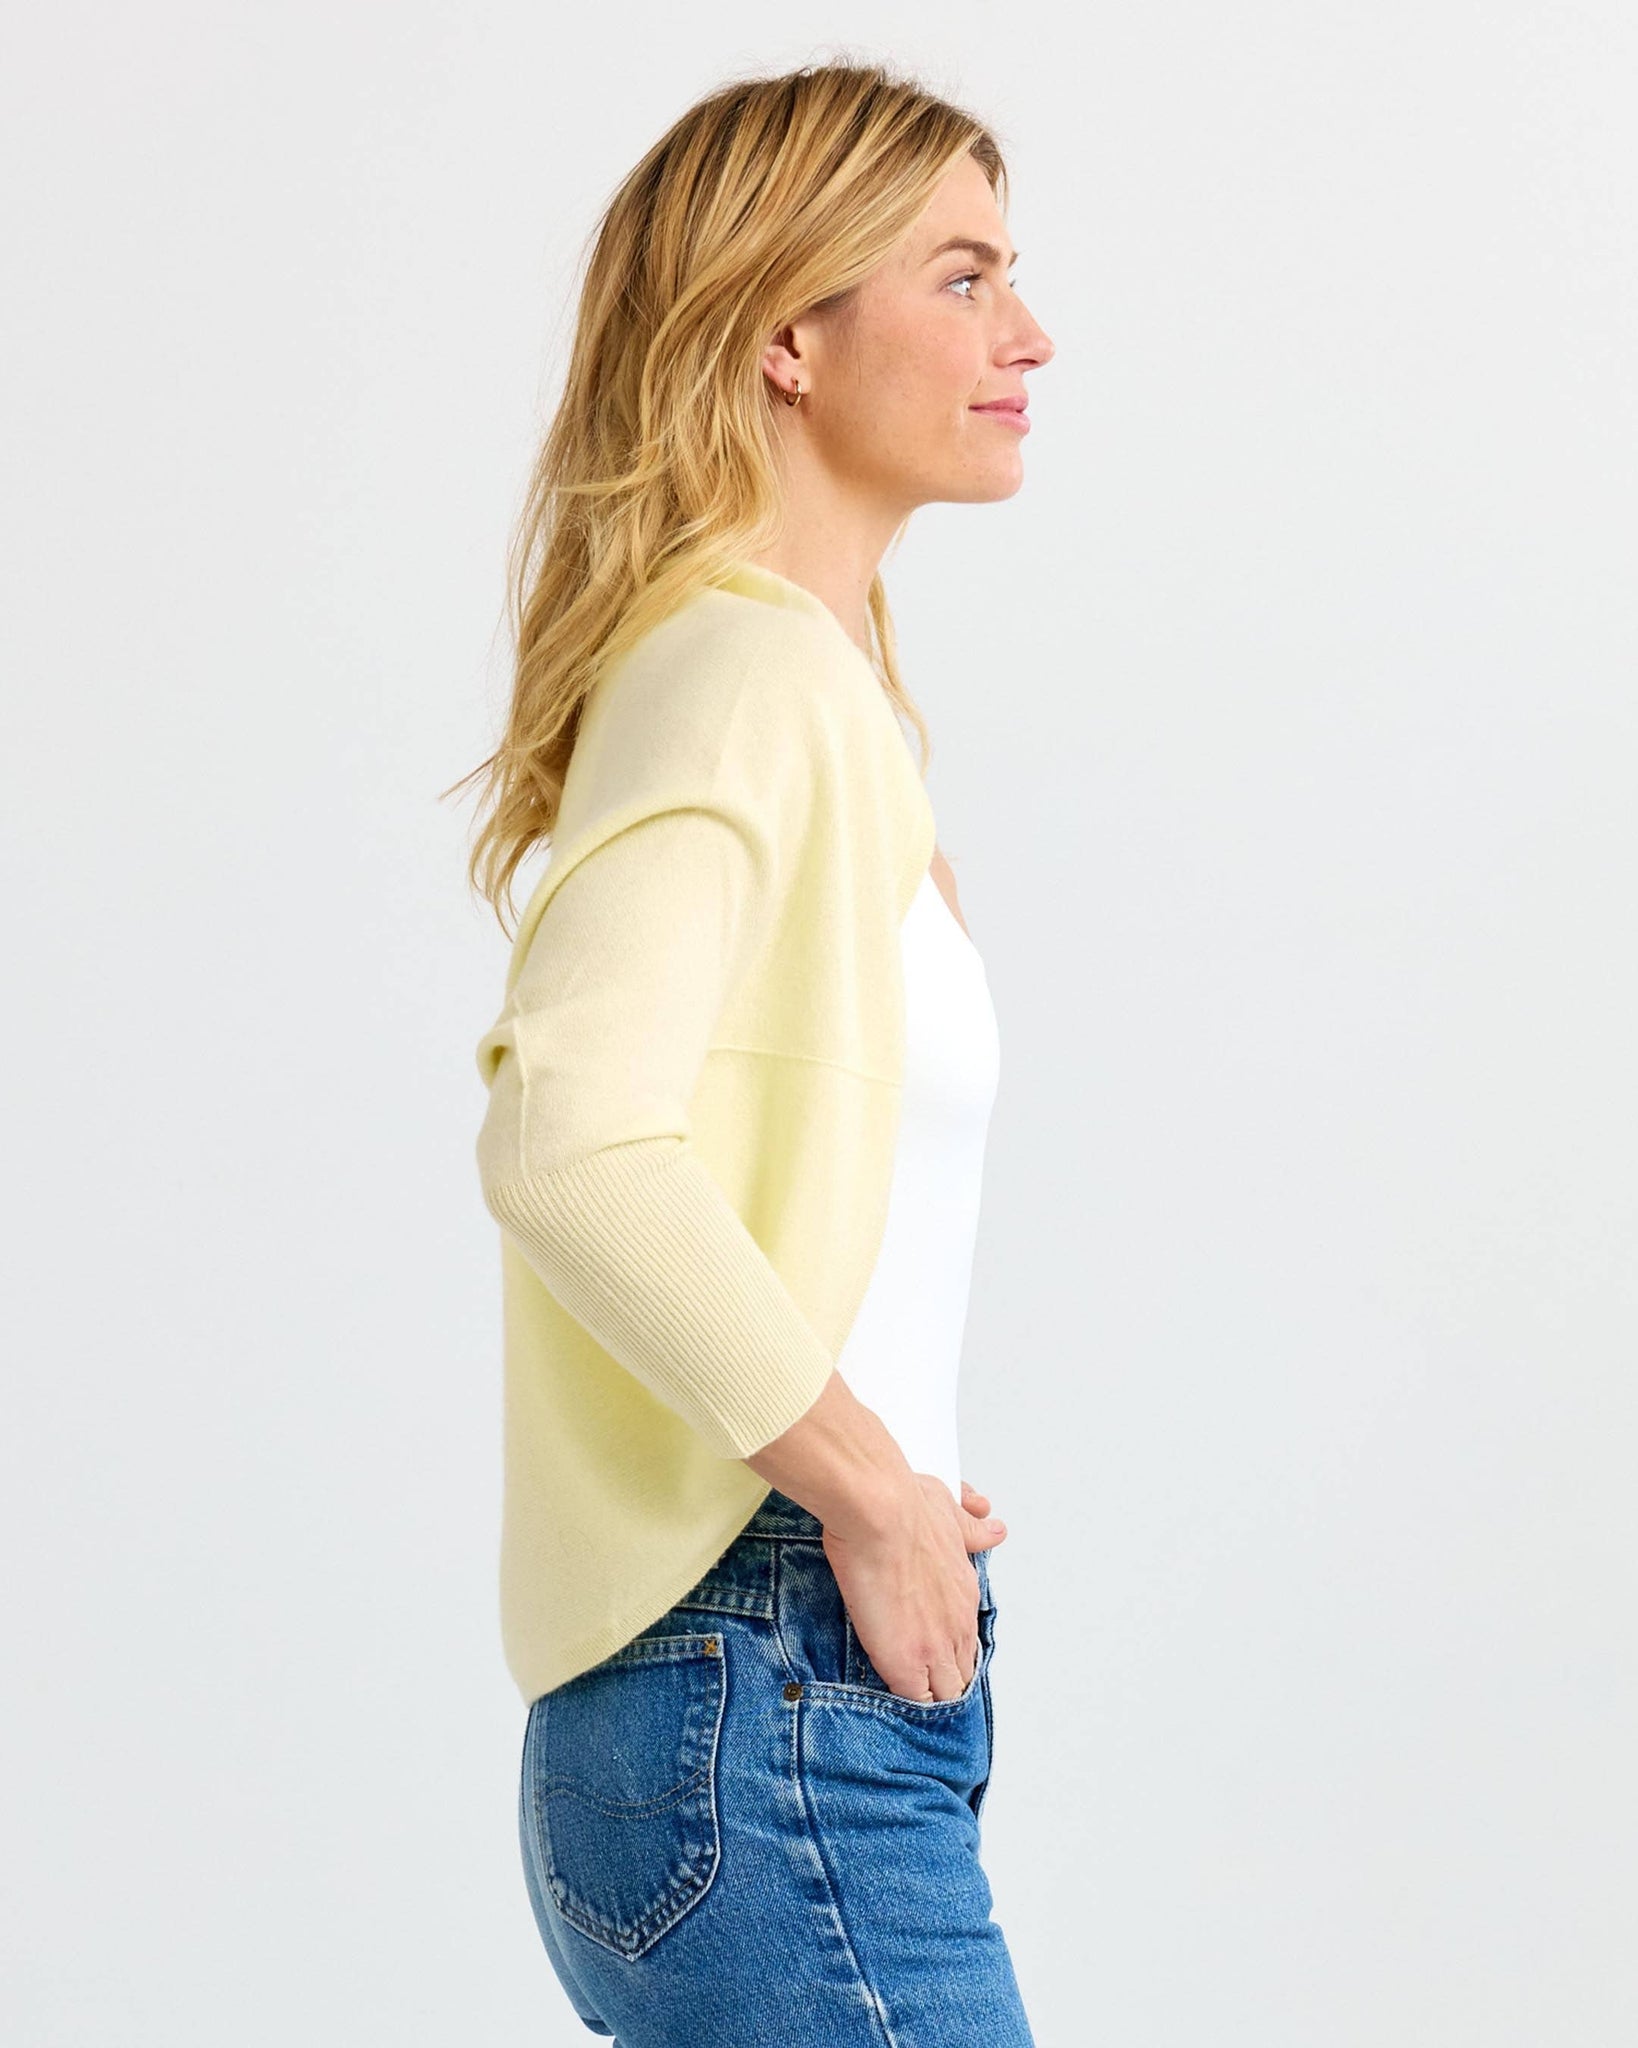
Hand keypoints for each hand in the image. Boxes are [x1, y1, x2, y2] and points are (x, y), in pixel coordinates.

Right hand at [821, 1473, 1006, 1702]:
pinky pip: (914, 1701)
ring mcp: (935, 1646)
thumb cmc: (905, 1505)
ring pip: (946, 1693)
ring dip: (931, 1697)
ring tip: (913, 1704)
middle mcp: (957, 1623)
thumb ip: (971, 1525)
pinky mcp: (906, 1663)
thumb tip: (991, 1524)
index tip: (935, 1653)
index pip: (966, 1639)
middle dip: (947, 1680)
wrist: (881, 1512)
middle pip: (962, 1673)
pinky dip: (907, 1706)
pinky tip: (894, 1707)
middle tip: (926, 1686)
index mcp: (965, 1592)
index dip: (951, 1651)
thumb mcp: (949, 1509)